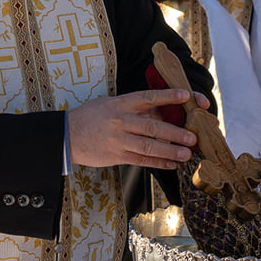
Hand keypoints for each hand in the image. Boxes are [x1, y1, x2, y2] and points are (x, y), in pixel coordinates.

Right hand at [68, 88, 204, 169]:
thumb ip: (135, 107)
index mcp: (121, 103)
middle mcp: (121, 121)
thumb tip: (164, 110)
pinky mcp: (116, 156)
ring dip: (170, 151)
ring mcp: (118, 140)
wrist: (67, 135)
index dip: (168, 96)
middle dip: (175, 132)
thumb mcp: (111, 104)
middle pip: (152, 126)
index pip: (148, 97)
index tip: (187, 95)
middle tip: (193, 137)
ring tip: (187, 154)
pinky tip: (172, 164)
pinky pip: (141, 160)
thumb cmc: (92, 116)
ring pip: (149, 146)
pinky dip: (158, 163)